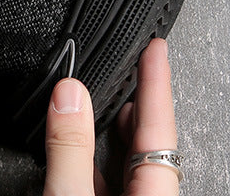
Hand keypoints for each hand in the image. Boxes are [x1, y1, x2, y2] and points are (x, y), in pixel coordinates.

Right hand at [43, 38, 178, 194]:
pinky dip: (90, 156)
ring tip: (98, 97)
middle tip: (130, 64)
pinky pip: (104, 181)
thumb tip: (69, 95)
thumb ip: (71, 148)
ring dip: (109, 128)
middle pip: (147, 140)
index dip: (156, 82)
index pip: (160, 127)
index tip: (156, 48)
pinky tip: (75, 147)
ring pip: (125, 161)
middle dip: (136, 99)